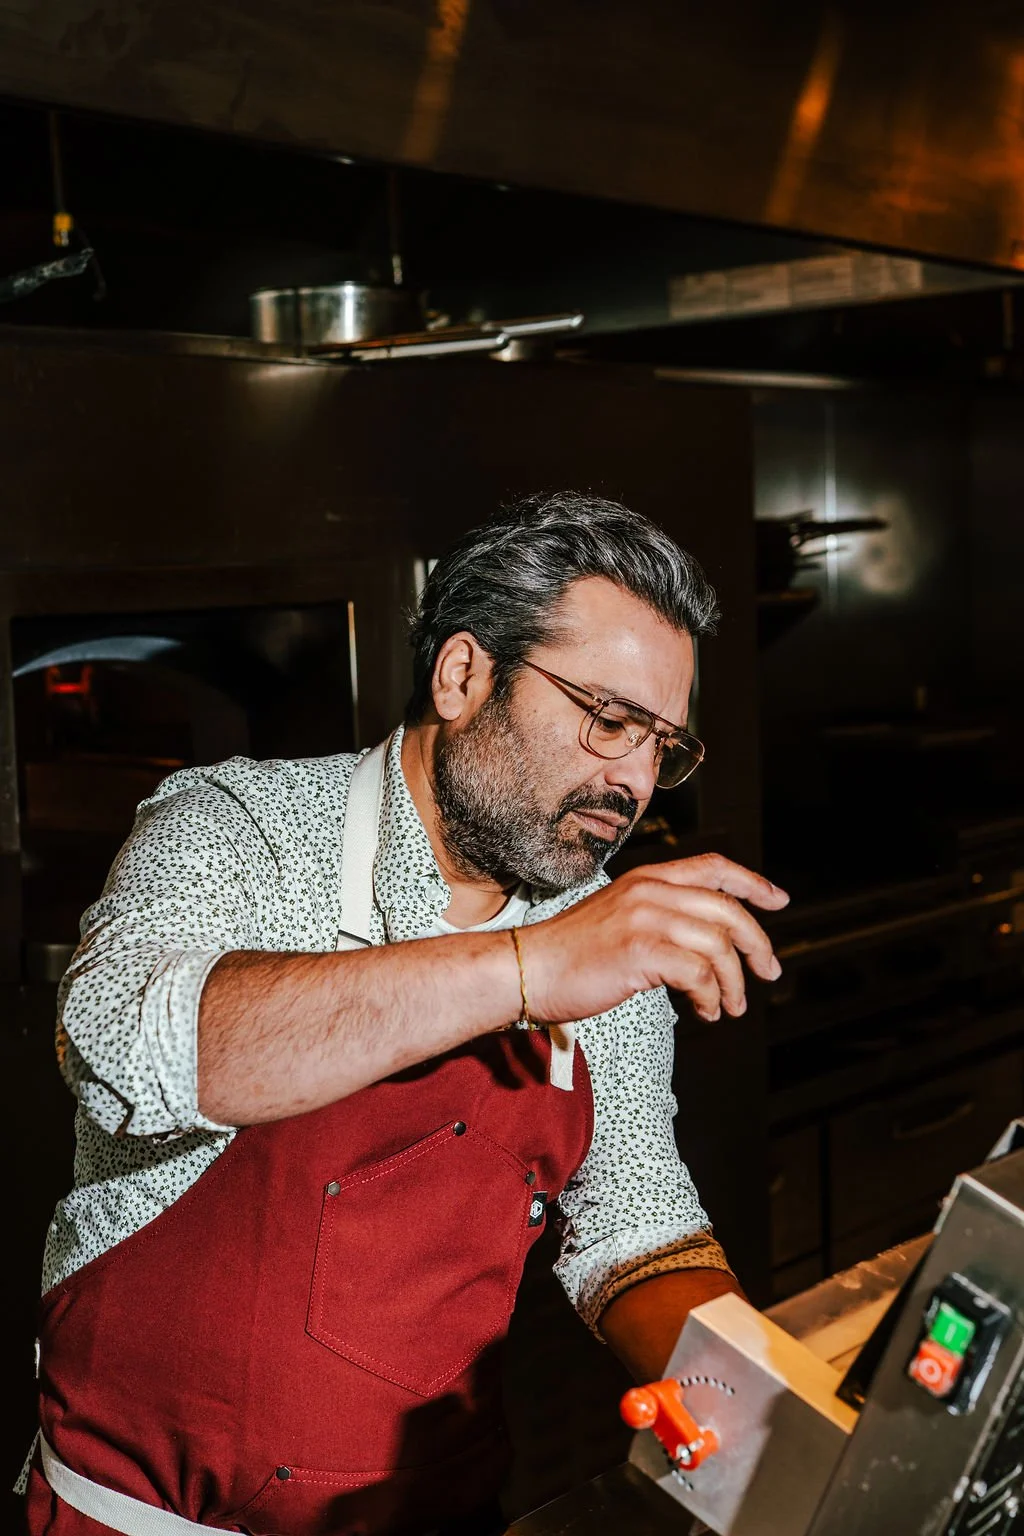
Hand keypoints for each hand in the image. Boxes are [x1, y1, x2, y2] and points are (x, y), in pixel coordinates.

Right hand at [521, 854, 788, 1024]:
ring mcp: (645, 919)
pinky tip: (704, 1012)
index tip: (778, 900)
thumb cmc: (570, 954)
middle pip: (727, 909)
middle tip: (768, 972)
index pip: (713, 867)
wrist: (527, 968)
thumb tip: (705, 943)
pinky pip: (699, 974)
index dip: (753, 882)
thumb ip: (657, 916)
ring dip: (734, 983)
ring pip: (718, 945)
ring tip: (729, 1007)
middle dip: (757, 943)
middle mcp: (650, 891)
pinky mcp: (641, 950)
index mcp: (646, 879)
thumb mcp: (618, 917)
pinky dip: (710, 998)